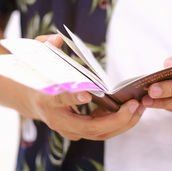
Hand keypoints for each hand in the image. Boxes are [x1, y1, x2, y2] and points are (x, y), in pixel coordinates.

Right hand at [26, 34, 144, 139]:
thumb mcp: (36, 58)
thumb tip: (57, 38)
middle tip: (133, 105)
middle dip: (114, 119)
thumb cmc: (38, 77)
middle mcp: (59, 120)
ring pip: (100, 133)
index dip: (73, 98)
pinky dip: (121, 122)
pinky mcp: (82, 130)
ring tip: (140, 107)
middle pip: (88, 127)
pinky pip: (104, 131)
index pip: (59, 100)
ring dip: (123, 123)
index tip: (87, 94)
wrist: (32, 100)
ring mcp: (71, 129)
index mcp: (46, 101)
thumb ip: (45, 46)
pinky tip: (135, 110)